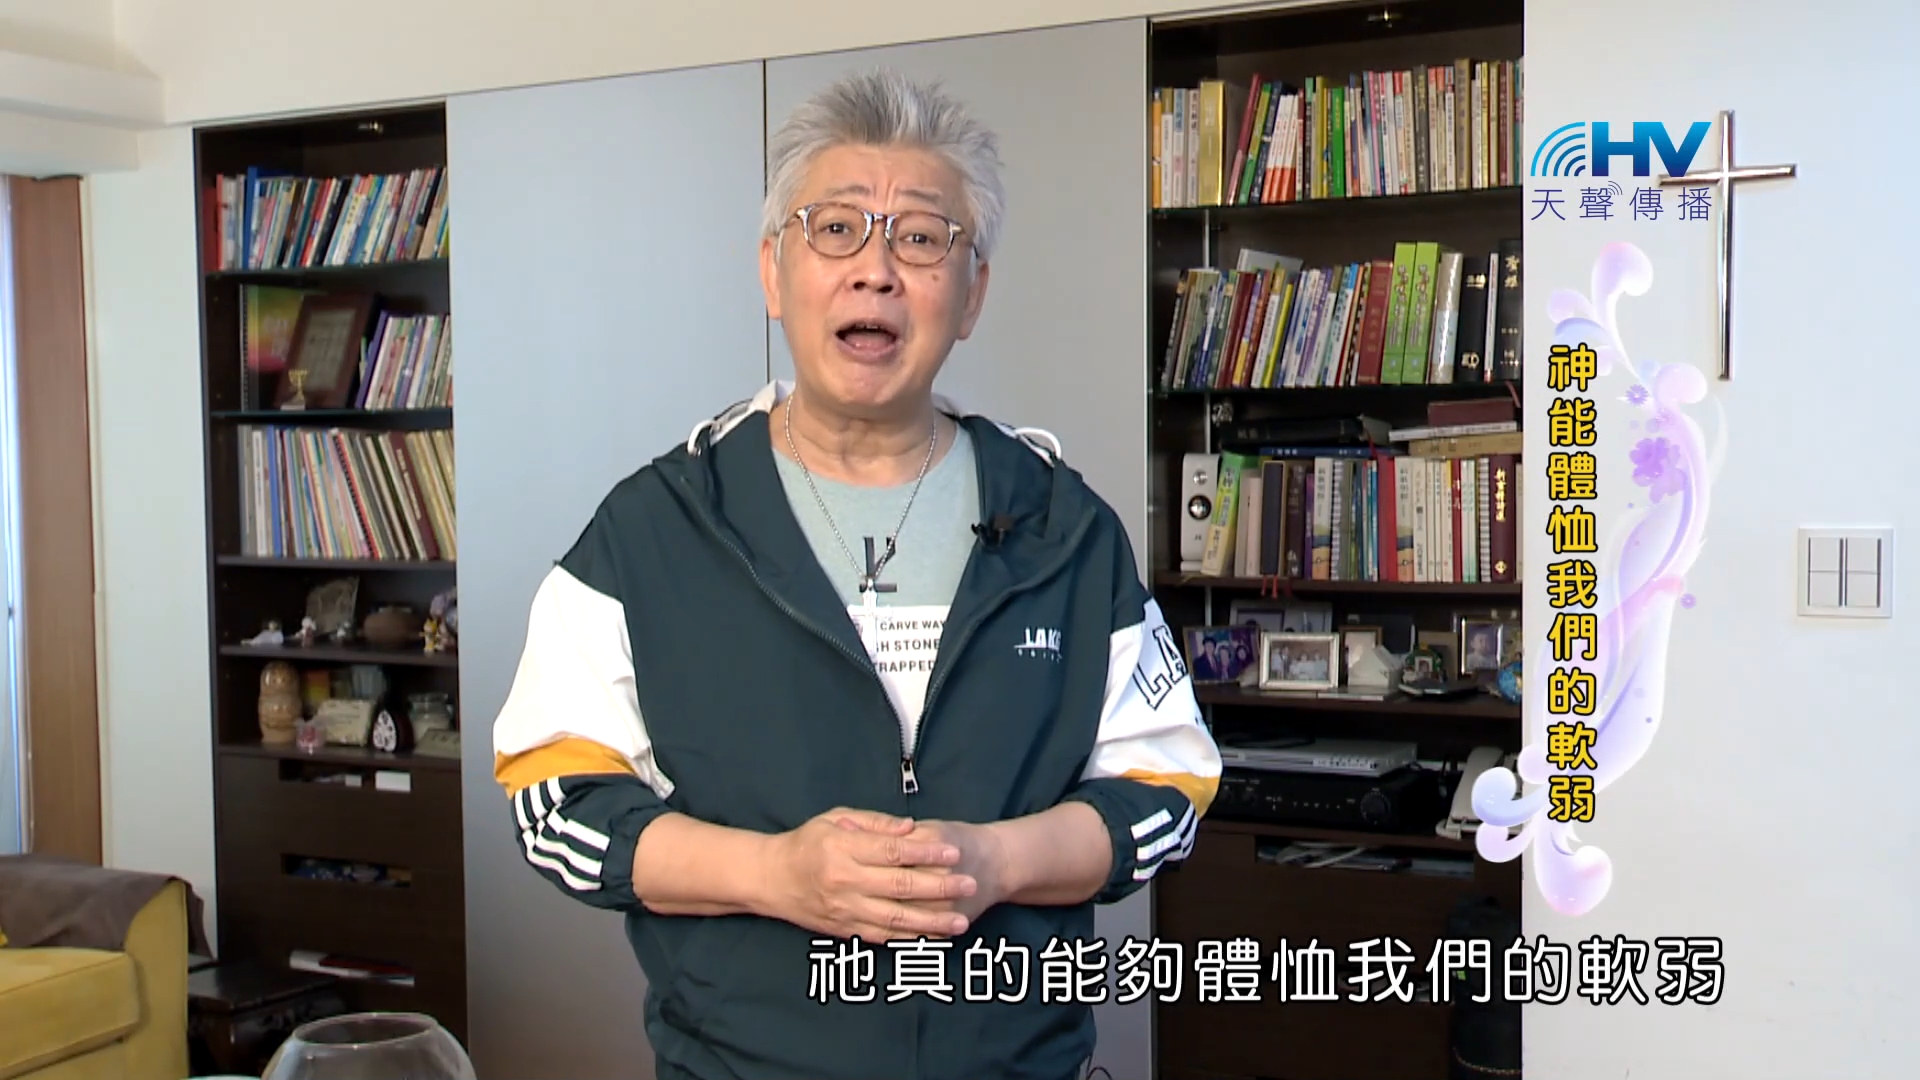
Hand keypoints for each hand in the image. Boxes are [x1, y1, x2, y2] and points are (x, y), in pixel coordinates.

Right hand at [760, 808, 977, 941]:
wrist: (772, 879)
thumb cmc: (807, 843)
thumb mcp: (836, 818)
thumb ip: (875, 823)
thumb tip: (911, 829)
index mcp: (842, 849)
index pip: (891, 852)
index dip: (926, 854)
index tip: (954, 854)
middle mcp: (844, 882)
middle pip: (899, 887)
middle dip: (939, 887)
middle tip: (970, 885)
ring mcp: (845, 910)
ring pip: (895, 919)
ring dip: (931, 922)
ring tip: (960, 922)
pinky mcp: (845, 930)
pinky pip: (883, 936)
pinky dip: (910, 939)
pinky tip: (933, 938)